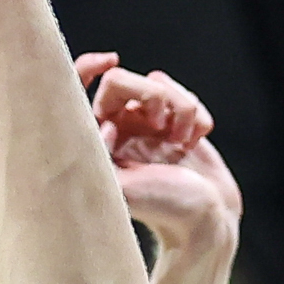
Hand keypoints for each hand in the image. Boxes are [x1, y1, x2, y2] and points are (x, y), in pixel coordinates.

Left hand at [75, 54, 242, 248]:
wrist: (206, 222)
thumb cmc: (161, 209)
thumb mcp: (121, 189)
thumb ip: (102, 158)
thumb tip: (102, 125)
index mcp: (94, 139)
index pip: (78, 90)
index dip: (87, 66)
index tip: (110, 60)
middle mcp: (118, 127)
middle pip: (125, 79)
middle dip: (151, 94)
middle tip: (161, 124)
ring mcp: (150, 125)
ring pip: (162, 86)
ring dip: (180, 108)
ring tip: (180, 143)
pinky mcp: (178, 126)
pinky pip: (188, 98)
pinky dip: (197, 119)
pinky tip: (194, 143)